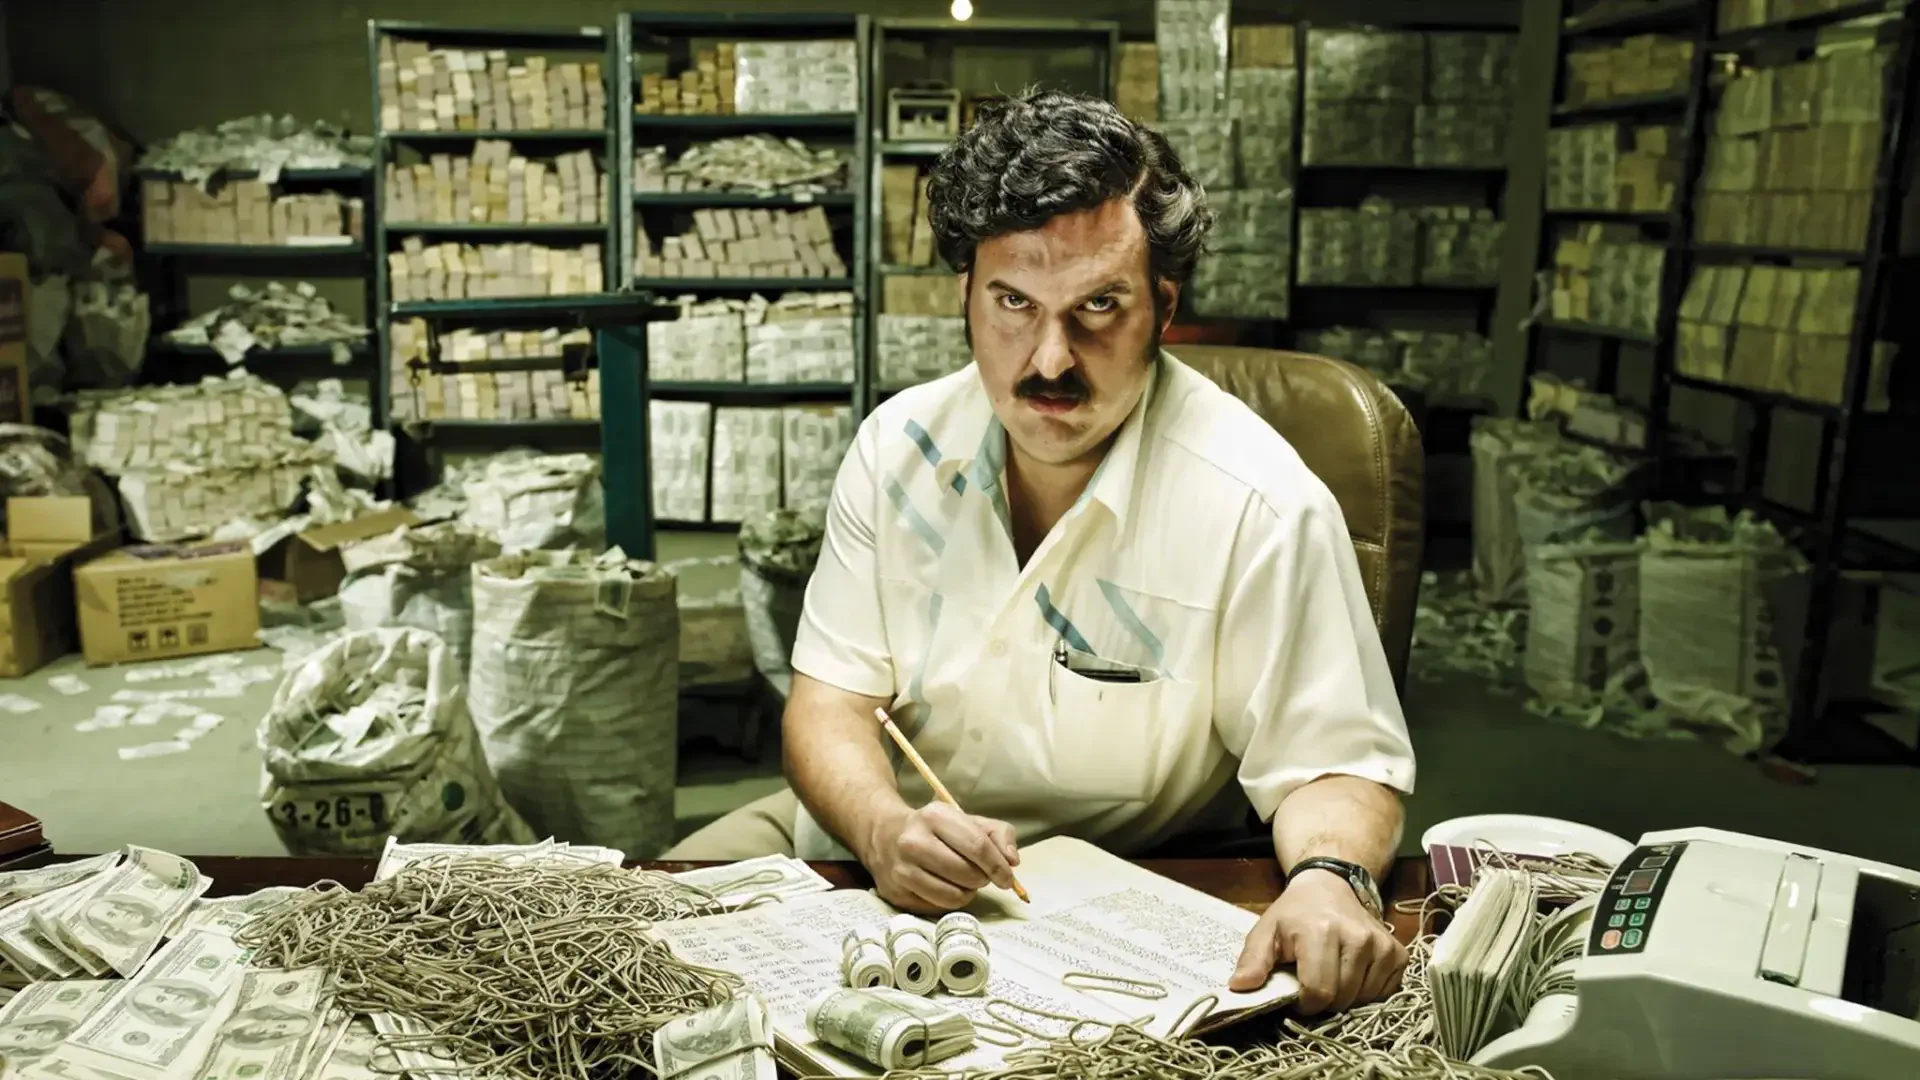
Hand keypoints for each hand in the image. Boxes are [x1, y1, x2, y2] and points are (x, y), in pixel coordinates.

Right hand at [859, 800, 1020, 915]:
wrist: (885, 835)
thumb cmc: (936, 830)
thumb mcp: (967, 820)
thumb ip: (999, 834)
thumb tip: (1012, 862)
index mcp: (934, 816)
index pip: (977, 846)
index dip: (998, 866)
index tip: (1007, 878)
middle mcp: (913, 841)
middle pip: (966, 874)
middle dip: (982, 879)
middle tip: (980, 875)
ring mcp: (901, 870)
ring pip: (953, 897)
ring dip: (967, 893)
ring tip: (963, 882)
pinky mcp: (895, 893)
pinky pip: (937, 908)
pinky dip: (948, 902)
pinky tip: (944, 888)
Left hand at [1229, 868, 1405, 1014]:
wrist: (1330, 885)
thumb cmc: (1295, 913)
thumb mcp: (1265, 931)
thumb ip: (1252, 960)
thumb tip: (1239, 988)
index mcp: (1321, 931)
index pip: (1319, 992)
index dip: (1303, 1003)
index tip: (1295, 993)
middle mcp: (1357, 937)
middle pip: (1341, 999)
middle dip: (1323, 1001)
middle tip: (1312, 982)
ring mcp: (1381, 945)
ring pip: (1364, 999)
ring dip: (1345, 997)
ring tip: (1332, 974)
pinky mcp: (1397, 952)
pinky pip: (1385, 992)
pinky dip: (1367, 992)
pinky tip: (1353, 974)